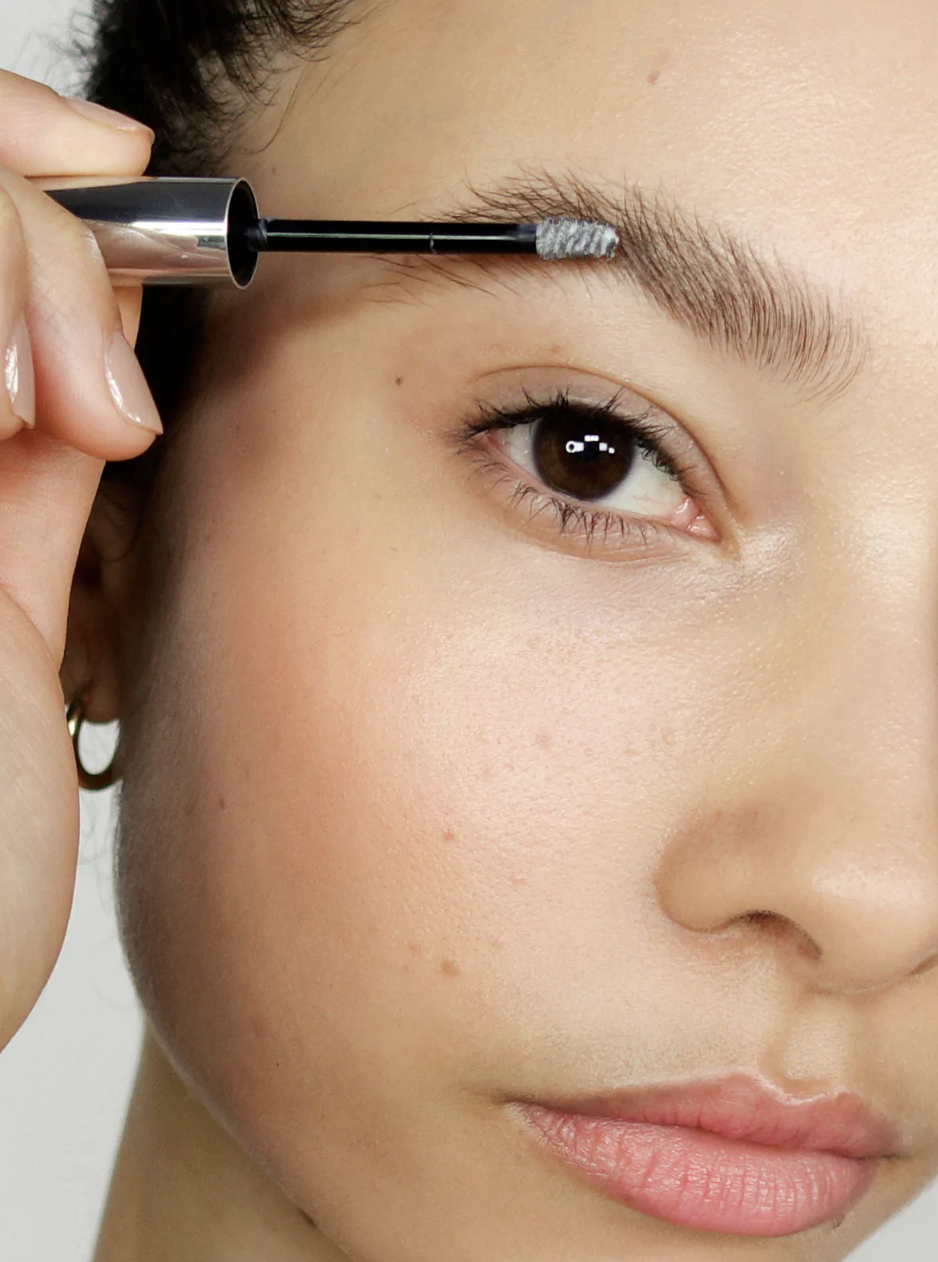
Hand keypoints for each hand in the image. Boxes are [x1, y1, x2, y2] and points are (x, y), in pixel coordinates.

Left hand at [0, 70, 158, 1050]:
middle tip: (84, 352)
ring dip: (81, 308)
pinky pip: (61, 424)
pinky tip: (122, 411)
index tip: (70, 184)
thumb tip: (21, 289)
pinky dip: (104, 386)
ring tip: (110, 410)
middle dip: (30, 243)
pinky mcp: (1, 560)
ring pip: (17, 315)